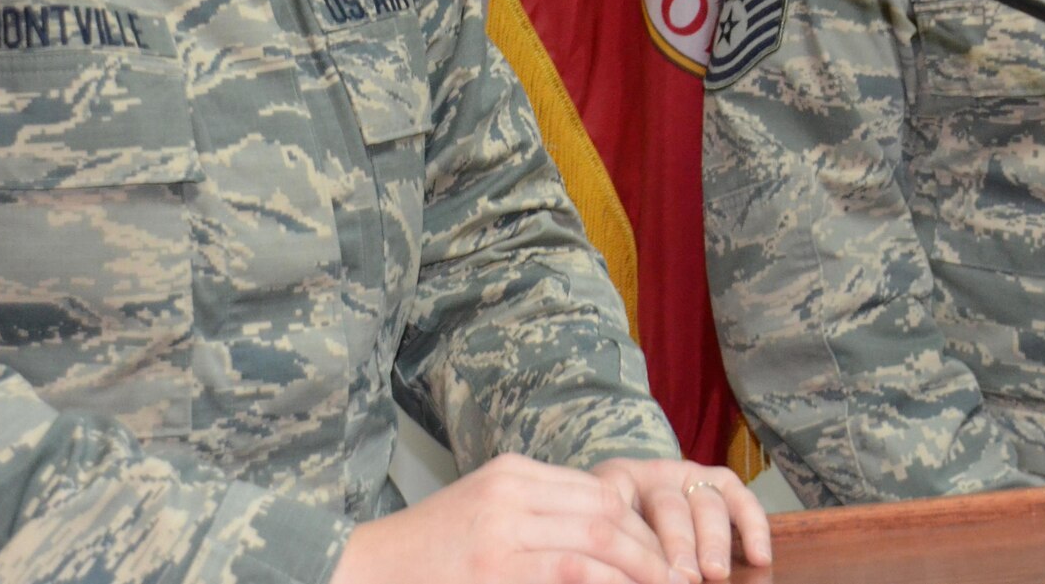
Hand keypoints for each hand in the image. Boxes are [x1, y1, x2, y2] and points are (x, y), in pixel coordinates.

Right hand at [332, 453, 685, 583]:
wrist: (364, 569)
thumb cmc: (426, 557)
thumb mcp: (484, 518)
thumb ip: (534, 518)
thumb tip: (599, 541)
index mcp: (511, 472)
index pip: (598, 489)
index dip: (640, 526)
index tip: (665, 560)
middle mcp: (511, 490)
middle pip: (607, 510)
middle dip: (651, 550)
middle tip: (681, 580)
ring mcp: (502, 527)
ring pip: (598, 538)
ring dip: (641, 570)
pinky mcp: (496, 565)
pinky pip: (570, 569)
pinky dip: (606, 583)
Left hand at [590, 458, 771, 580]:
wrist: (626, 494)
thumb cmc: (613, 525)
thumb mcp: (606, 529)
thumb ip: (617, 543)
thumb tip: (633, 573)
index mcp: (616, 481)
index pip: (627, 511)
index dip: (639, 548)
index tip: (648, 575)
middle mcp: (654, 473)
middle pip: (669, 506)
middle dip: (679, 545)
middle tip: (687, 577)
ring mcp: (689, 474)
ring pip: (706, 502)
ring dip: (713, 540)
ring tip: (716, 572)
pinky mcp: (718, 481)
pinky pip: (740, 498)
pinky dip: (753, 526)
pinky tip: (759, 556)